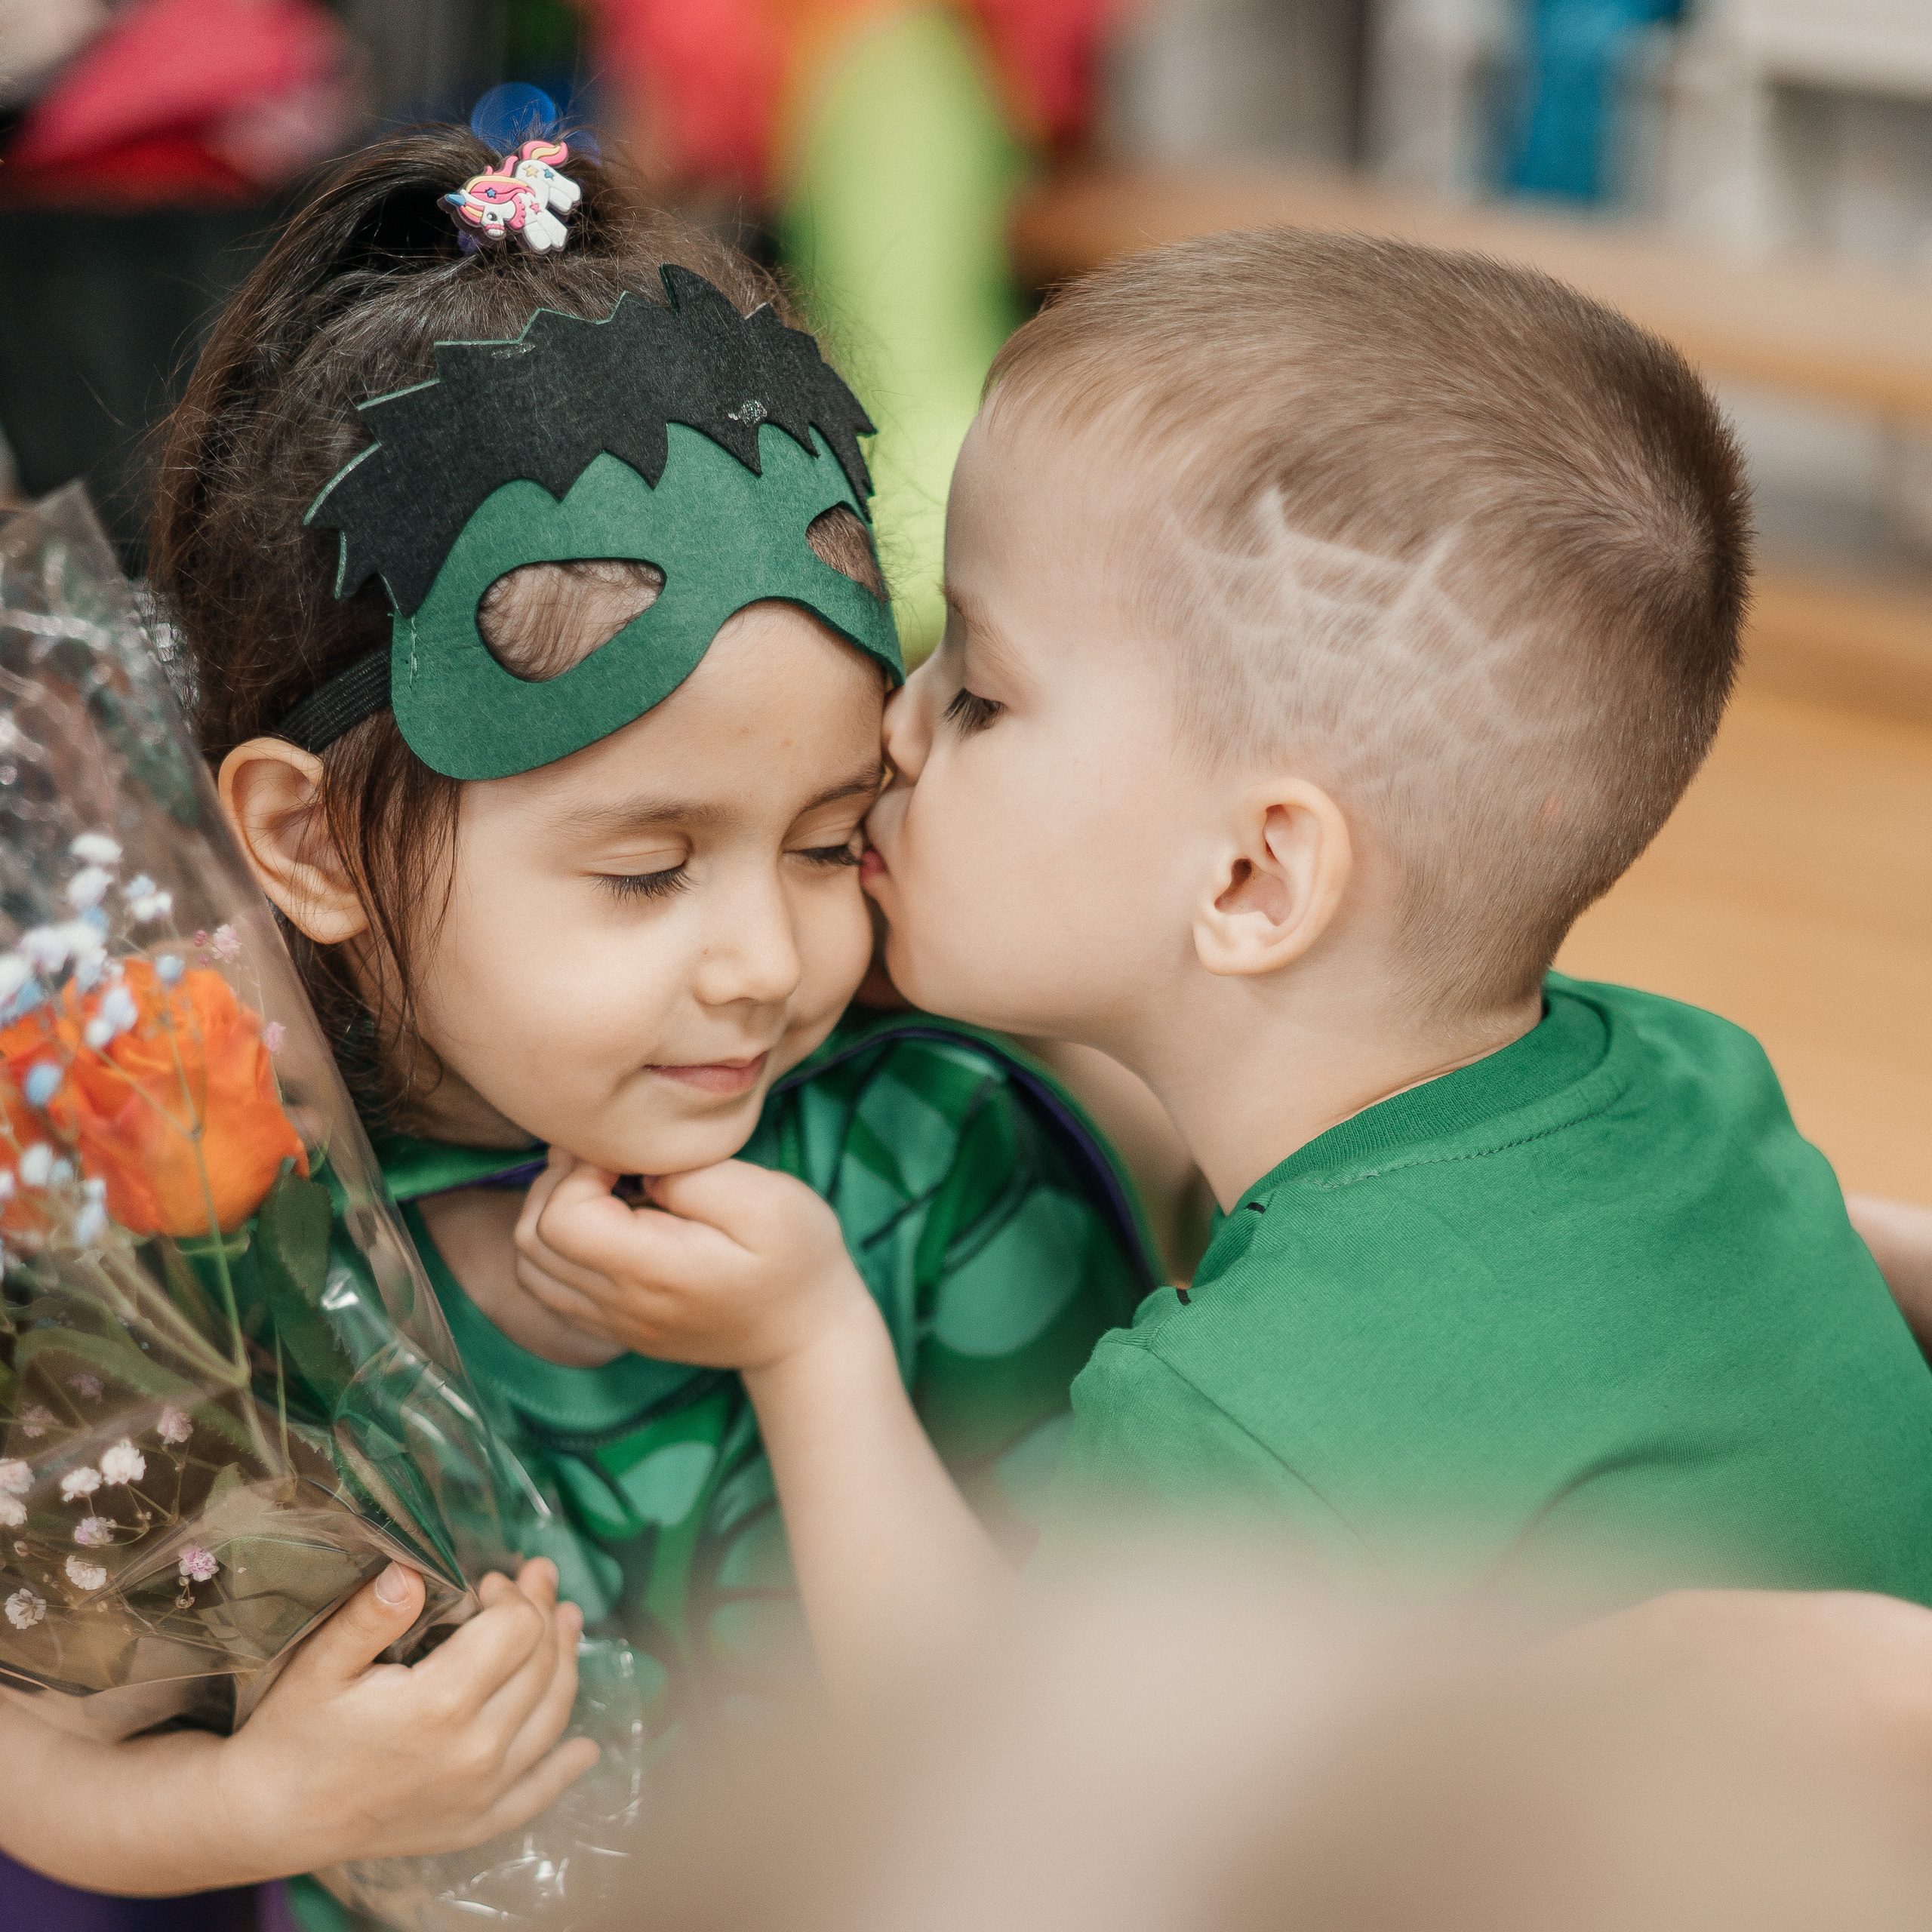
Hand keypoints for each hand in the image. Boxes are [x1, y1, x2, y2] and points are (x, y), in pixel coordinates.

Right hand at [217, 1555, 598, 1870]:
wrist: (270, 1817)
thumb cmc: (294, 1732)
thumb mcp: (321, 1663)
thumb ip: (371, 1615)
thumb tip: (411, 1572)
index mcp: (441, 1704)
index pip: (517, 1630)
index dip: (513, 1594)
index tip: (491, 1580)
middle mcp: (475, 1751)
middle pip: (542, 1666)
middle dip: (546, 1612)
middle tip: (538, 1580)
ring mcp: (480, 1794)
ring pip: (552, 1717)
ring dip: (567, 1664)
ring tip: (568, 1624)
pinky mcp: (474, 1824)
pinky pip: (537, 1793)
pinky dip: (566, 1768)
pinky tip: (585, 1750)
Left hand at [513, 1149, 876, 1373]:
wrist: (807, 1337)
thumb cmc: (797, 1260)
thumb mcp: (767, 1201)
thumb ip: (693, 1176)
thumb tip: (636, 1167)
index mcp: (652, 1271)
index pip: (561, 1219)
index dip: (578, 1170)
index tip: (625, 1155)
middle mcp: (620, 1305)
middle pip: (532, 1241)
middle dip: (556, 1184)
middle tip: (607, 1161)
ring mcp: (613, 1323)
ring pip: (530, 1267)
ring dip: (549, 1215)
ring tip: (600, 1188)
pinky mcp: (616, 1328)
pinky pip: (550, 1289)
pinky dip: (556, 1247)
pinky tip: (602, 1223)